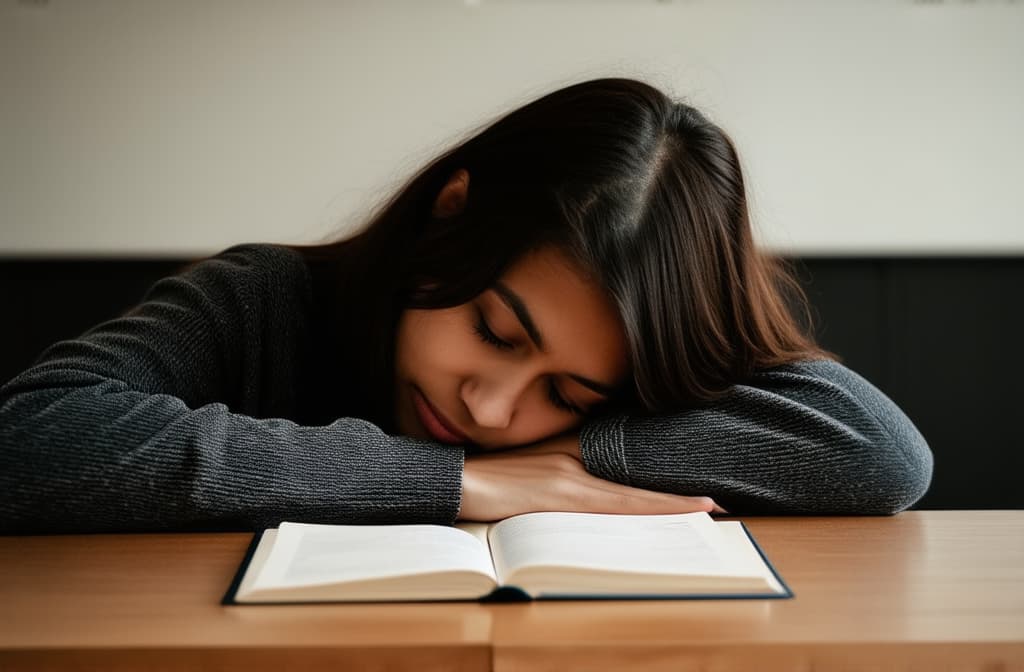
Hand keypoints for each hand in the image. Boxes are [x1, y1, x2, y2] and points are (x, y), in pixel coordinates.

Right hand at [458, 434, 722, 520]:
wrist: (459, 481)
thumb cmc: (494, 474)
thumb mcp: (537, 463)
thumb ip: (570, 463)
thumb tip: (604, 472)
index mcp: (573, 458)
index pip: (628, 474)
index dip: (666, 488)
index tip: (702, 496)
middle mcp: (575, 467)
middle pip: (635, 488)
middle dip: (677, 500)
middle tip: (716, 505)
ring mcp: (565, 482)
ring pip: (626, 499)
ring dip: (664, 507)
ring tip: (699, 511)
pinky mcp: (551, 497)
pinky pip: (601, 509)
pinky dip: (631, 514)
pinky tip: (650, 517)